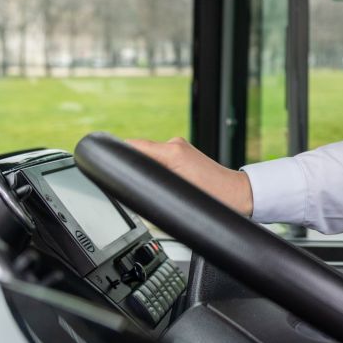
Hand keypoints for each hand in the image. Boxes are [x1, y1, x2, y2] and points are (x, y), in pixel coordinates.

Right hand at [125, 137, 253, 216]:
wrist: (239, 194)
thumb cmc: (216, 198)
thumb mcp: (179, 196)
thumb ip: (153, 186)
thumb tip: (134, 183)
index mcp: (171, 151)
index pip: (133, 146)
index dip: (115, 153)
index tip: (103, 160)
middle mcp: (175, 144)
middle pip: (139, 150)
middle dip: (132, 166)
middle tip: (129, 182)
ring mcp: (180, 147)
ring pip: (150, 155)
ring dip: (146, 168)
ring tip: (154, 185)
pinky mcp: (184, 153)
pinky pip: (161, 157)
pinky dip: (156, 168)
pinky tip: (163, 182)